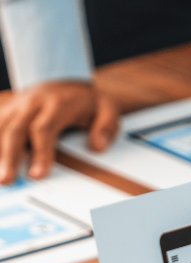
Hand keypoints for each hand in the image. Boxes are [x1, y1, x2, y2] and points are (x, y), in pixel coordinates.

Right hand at [0, 81, 118, 184]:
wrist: (69, 82)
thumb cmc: (88, 102)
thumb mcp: (108, 110)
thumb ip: (106, 127)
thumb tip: (97, 147)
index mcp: (56, 104)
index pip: (43, 129)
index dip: (40, 152)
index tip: (38, 175)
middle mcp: (31, 103)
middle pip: (15, 130)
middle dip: (9, 156)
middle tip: (7, 180)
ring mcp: (17, 106)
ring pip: (0, 127)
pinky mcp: (8, 111)